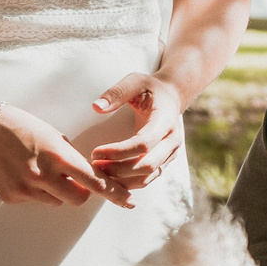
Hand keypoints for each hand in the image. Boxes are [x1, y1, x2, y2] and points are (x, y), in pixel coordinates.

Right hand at [0, 103, 127, 207]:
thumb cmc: (17, 124)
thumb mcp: (51, 134)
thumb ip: (68, 156)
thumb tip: (83, 174)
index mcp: (58, 156)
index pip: (95, 182)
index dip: (115, 194)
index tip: (129, 202)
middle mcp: (43, 176)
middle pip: (79, 199)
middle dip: (83, 192)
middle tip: (76, 179)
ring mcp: (25, 189)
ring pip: (56, 201)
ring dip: (57, 191)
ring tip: (41, 168)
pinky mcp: (9, 196)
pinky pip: (33, 199)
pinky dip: (35, 190)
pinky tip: (20, 171)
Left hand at [88, 71, 184, 195]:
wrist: (171, 97)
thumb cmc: (150, 89)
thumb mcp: (134, 81)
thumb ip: (116, 93)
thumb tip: (96, 107)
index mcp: (166, 121)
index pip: (143, 144)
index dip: (118, 152)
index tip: (95, 152)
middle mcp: (172, 140)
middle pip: (147, 165)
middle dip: (118, 170)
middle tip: (94, 166)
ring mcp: (170, 153)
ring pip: (147, 177)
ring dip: (122, 180)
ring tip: (99, 173)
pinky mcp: (165, 162)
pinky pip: (147, 179)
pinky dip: (128, 183)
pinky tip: (109, 178)